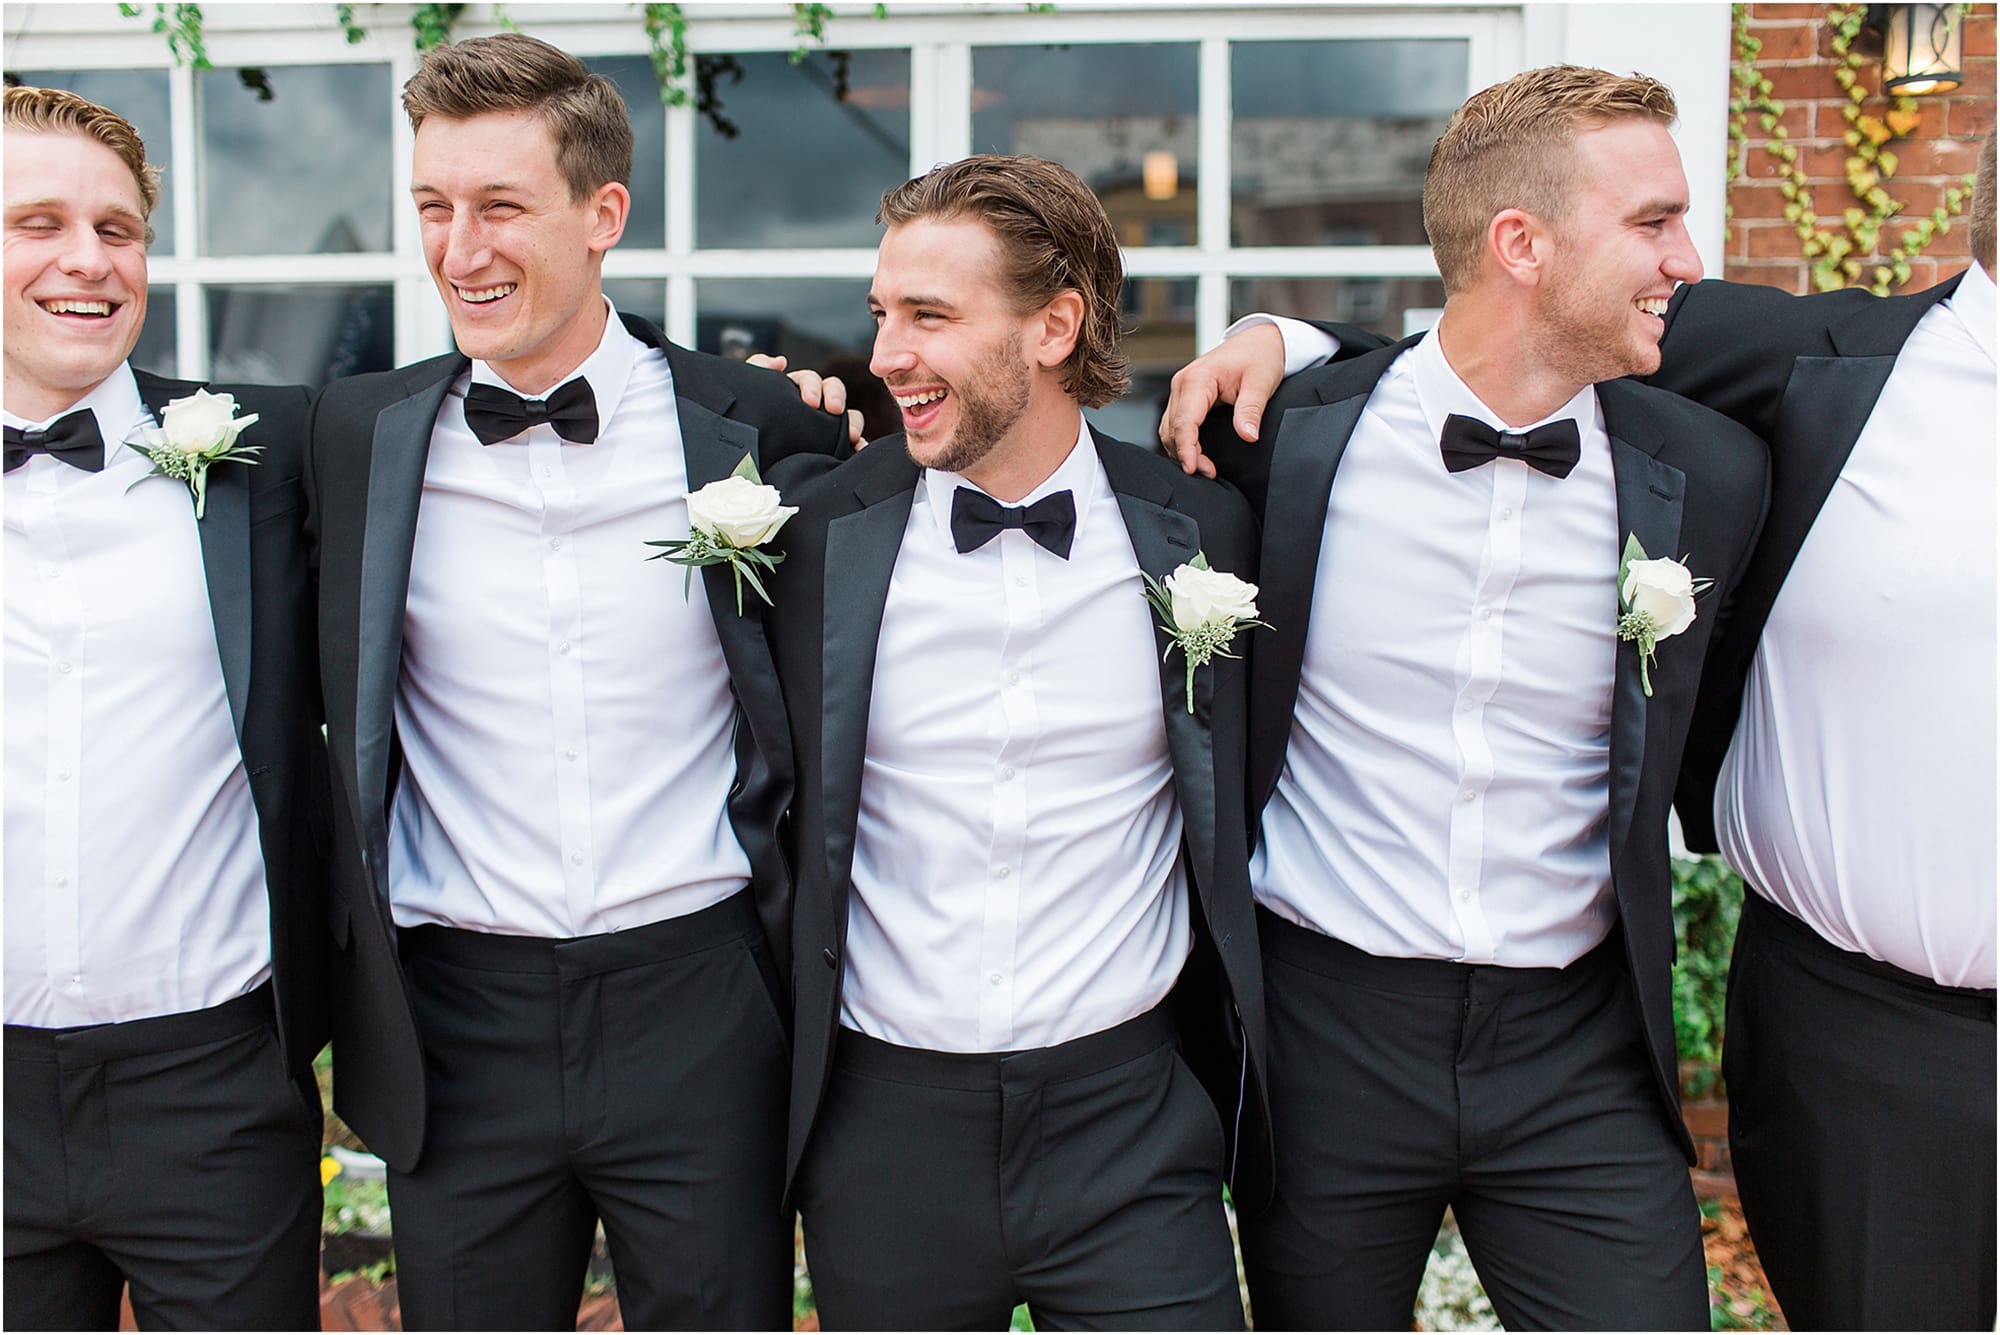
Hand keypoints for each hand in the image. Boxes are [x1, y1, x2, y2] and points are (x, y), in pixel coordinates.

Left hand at [747, 353, 865, 446]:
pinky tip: (859, 450)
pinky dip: (860, 444)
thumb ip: (757, 369)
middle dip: (836, 396)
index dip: (813, 386)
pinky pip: (854, 442)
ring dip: (853, 422)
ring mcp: (826, 426)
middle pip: (834, 390)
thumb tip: (781, 361)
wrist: (750, 462)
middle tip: (834, 410)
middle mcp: (814, 406)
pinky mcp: (834, 447)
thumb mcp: (749, 395)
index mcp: (794, 392)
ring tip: (851, 435)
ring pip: (849, 415)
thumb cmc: (750, 427)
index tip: (810, 401)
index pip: (810, 379)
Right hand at [1157, 323, 1286, 475]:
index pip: (1184, 421)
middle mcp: (1183, 383)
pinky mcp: (1186, 397)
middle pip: (1173, 428)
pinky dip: (1183, 441)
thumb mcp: (1261, 382)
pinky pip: (1176, 423)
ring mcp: (1182, 390)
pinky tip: (1198, 454)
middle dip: (1186, 454)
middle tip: (1208, 473)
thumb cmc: (1259, 356)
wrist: (1259, 341)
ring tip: (1205, 468)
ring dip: (1182, 450)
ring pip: (1170, 428)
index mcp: (1197, 378)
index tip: (1193, 468)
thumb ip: (1251, 410)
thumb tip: (1248, 436)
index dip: (1186, 448)